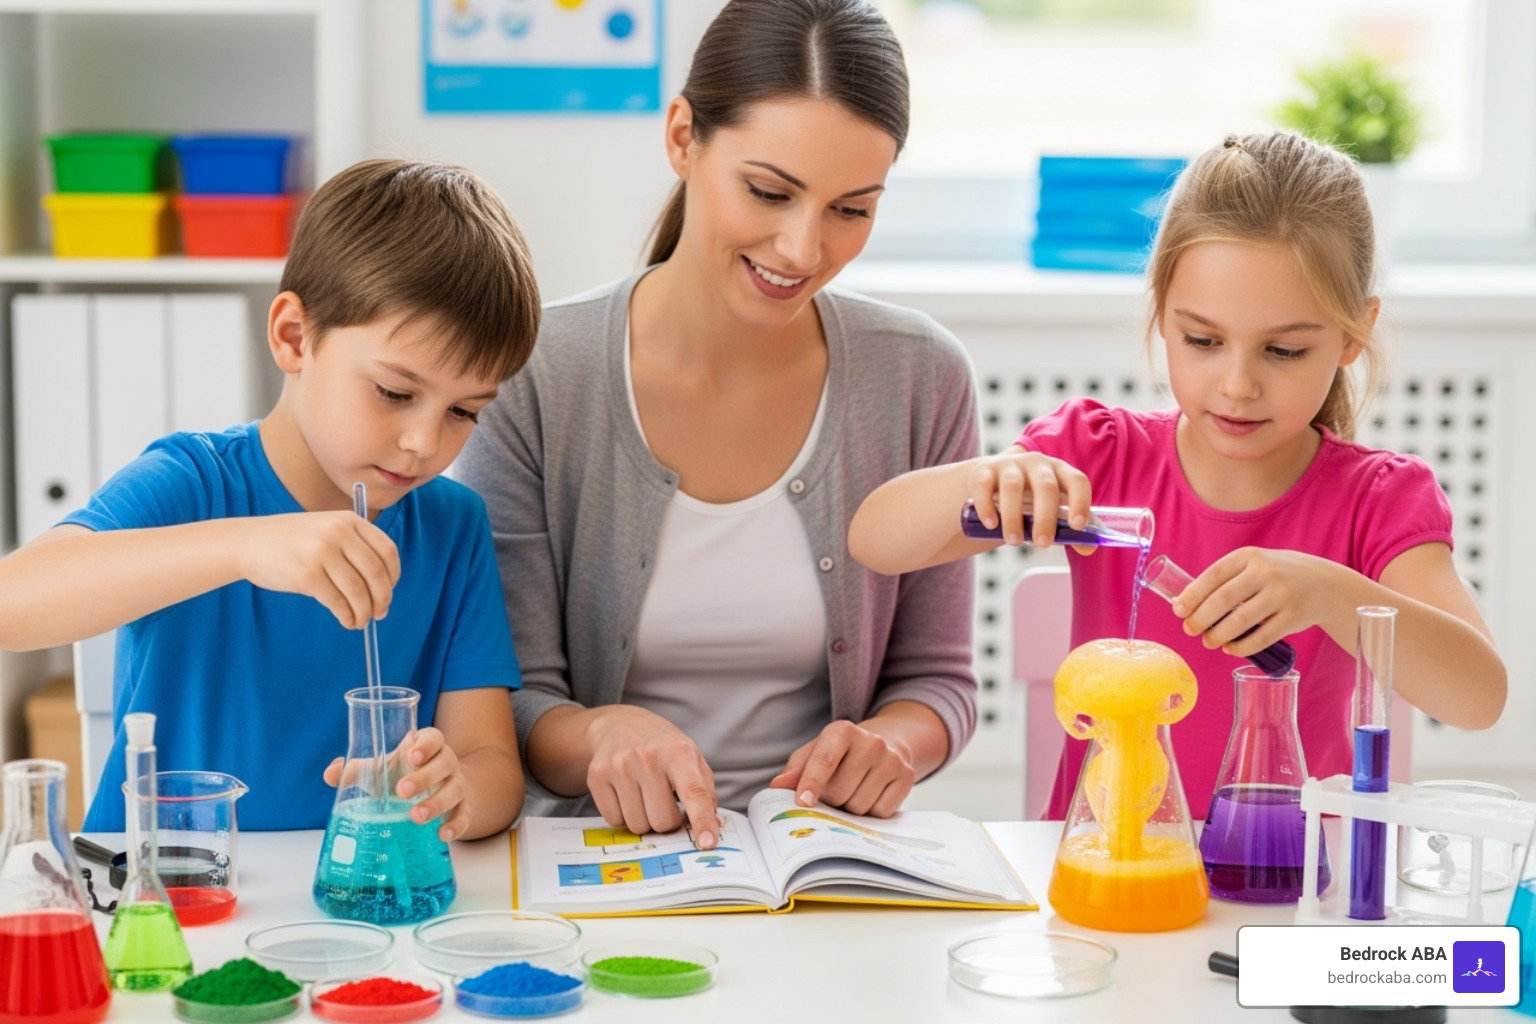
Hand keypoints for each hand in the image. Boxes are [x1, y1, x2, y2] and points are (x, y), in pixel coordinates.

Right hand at [237, 512, 399, 628]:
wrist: (248, 542)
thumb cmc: (291, 541)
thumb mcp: (326, 529)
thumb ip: (354, 548)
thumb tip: (382, 588)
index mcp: (349, 520)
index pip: (387, 550)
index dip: (393, 575)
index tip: (390, 590)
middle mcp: (338, 532)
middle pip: (376, 572)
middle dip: (382, 598)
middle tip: (381, 613)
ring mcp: (322, 552)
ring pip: (358, 590)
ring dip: (364, 611)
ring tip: (361, 621)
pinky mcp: (306, 574)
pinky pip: (337, 601)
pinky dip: (346, 615)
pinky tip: (346, 620)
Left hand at [322, 727, 472, 841]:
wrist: (443, 789)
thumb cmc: (406, 775)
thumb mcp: (384, 769)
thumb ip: (359, 770)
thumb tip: (331, 774)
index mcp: (427, 747)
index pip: (433, 737)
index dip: (425, 745)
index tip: (410, 756)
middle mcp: (447, 763)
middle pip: (444, 763)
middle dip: (424, 777)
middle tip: (402, 791)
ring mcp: (458, 785)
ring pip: (455, 789)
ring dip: (437, 802)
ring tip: (417, 816)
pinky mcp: (465, 807)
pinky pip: (465, 815)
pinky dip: (456, 825)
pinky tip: (442, 834)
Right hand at [584, 706, 721, 849]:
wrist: (619, 725)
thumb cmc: (662, 747)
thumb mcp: (691, 758)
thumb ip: (705, 792)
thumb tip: (713, 828)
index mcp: (678, 752)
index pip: (694, 793)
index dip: (702, 821)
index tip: (708, 843)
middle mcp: (648, 757)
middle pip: (663, 821)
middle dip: (667, 820)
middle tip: (664, 801)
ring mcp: (619, 766)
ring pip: (637, 825)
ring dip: (644, 818)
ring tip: (644, 794)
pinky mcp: (596, 776)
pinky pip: (614, 820)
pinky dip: (622, 815)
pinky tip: (626, 793)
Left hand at [769, 720, 916, 817]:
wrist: (883, 746)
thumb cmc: (840, 754)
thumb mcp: (814, 753)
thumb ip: (795, 770)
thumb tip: (777, 786)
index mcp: (842, 730)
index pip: (825, 760)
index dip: (812, 783)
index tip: (803, 802)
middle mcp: (871, 741)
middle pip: (839, 791)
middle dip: (830, 800)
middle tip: (833, 792)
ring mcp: (891, 759)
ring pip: (859, 806)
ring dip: (850, 808)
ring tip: (853, 791)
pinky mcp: (907, 777)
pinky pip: (881, 812)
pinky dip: (871, 812)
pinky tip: (871, 795)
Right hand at [966, 449, 1092, 548]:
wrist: (992, 485)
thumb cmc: (1030, 501)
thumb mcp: (1051, 511)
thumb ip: (1069, 529)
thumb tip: (1088, 549)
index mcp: (1060, 471)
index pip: (1077, 481)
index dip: (1080, 502)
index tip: (1077, 526)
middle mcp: (1036, 463)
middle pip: (1046, 486)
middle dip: (1045, 517)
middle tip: (1043, 543)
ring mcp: (1009, 465)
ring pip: (1013, 486)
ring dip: (1014, 517)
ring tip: (1014, 541)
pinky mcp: (984, 471)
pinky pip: (984, 486)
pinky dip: (986, 506)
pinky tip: (991, 525)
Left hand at [1171, 547, 1340, 656]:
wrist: (1326, 584)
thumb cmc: (1278, 576)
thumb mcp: (1255, 565)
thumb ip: (1227, 579)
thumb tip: (1185, 604)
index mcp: (1249, 556)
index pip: (1213, 576)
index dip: (1192, 595)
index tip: (1178, 610)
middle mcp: (1266, 572)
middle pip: (1223, 599)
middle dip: (1200, 618)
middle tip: (1190, 630)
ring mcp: (1282, 594)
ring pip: (1240, 621)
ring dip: (1218, 635)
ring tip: (1208, 642)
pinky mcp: (1294, 616)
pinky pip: (1261, 637)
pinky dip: (1241, 647)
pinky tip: (1230, 649)